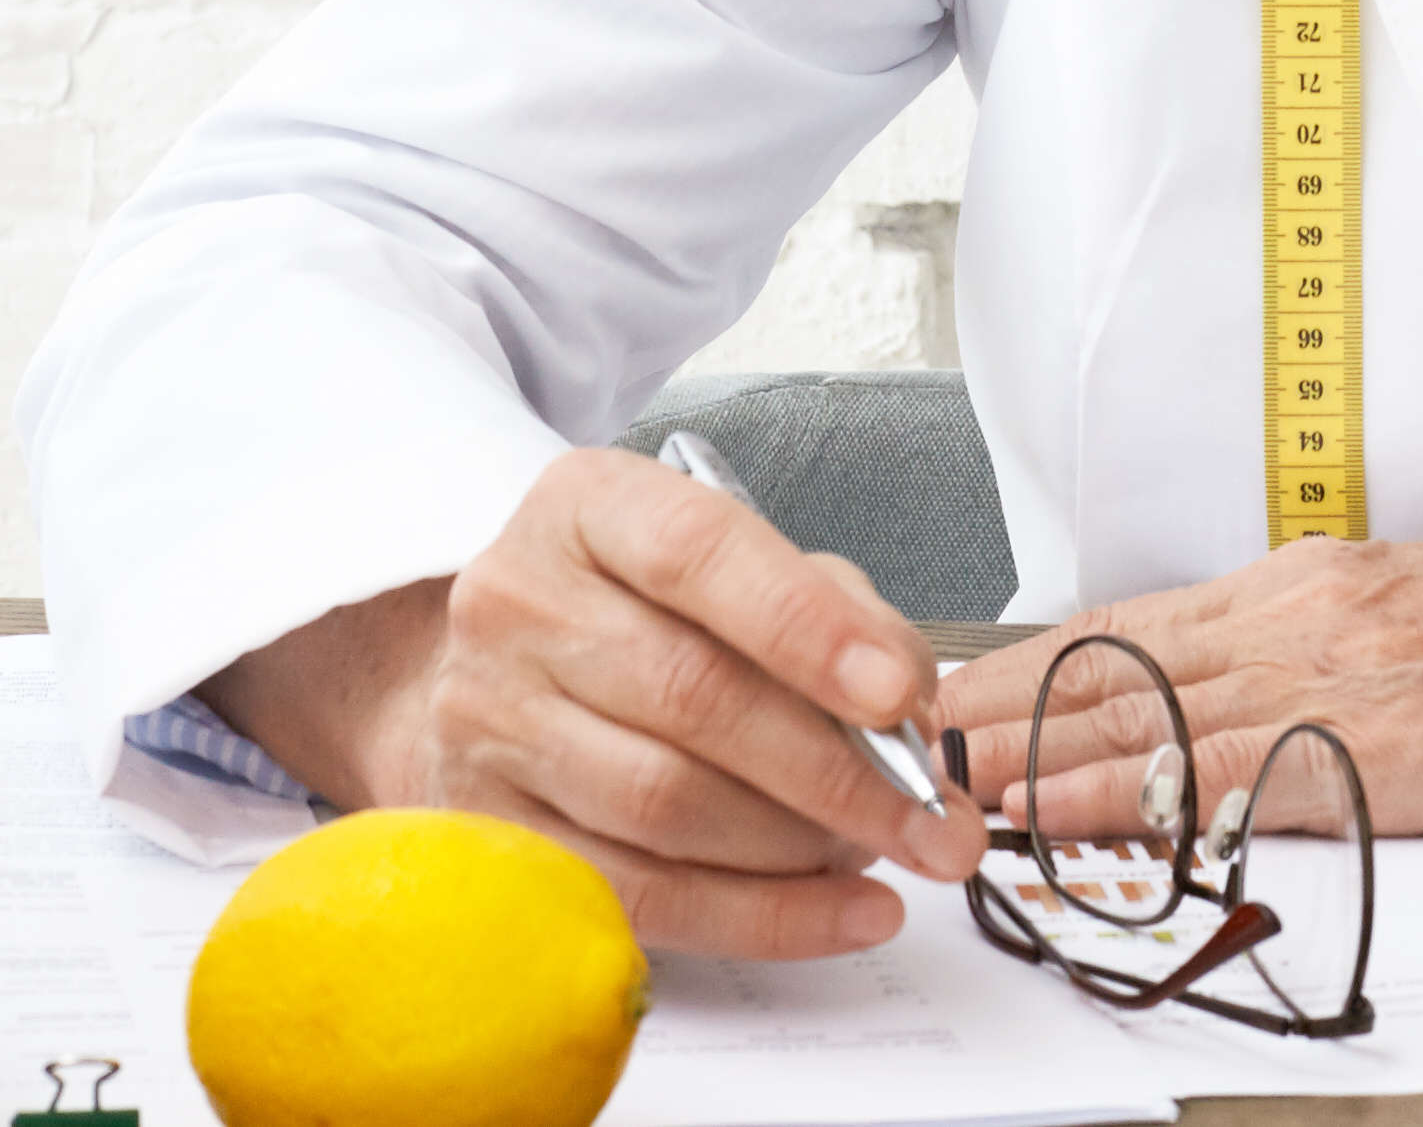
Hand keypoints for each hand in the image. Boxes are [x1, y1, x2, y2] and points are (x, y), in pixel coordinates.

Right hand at [199, 447, 989, 957]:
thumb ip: (834, 609)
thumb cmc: (654, 610)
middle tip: (935, 819)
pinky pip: (636, 893)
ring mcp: (488, 721)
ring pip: (664, 804)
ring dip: (799, 846)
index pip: (699, 554)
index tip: (902, 692)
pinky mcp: (492, 830)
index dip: (808, 627)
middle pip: (690, 695)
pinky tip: (841, 914)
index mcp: (590, 507)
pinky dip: (757, 916)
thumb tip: (909, 705)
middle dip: (836, 770)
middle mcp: (518, 604)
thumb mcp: (745, 563)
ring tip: (887, 852)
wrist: (505, 670)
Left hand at [936, 525, 1422, 839]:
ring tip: (938, 791)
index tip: (935, 693)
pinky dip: (1140, 803)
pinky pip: (1239, 779)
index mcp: (1320, 579)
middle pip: (1115, 663)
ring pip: (1152, 716)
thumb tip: (1238, 690)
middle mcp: (1314, 612)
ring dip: (1033, 761)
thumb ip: (1324, 647)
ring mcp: (1349, 679)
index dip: (1023, 662)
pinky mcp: (1393, 752)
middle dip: (992, 710)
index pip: (1133, 620)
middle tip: (886, 744)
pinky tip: (1079, 827)